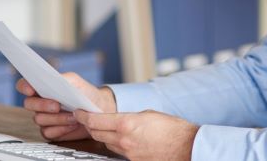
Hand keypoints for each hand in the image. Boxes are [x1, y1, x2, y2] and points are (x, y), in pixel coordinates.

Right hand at [16, 72, 116, 140]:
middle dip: (42, 105)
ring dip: (57, 118)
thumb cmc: (86, 93)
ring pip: (39, 119)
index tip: (31, 89)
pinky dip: (61, 129)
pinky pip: (47, 132)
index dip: (24, 86)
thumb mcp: (76, 81)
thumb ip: (62, 78)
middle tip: (57, 106)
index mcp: (43, 87)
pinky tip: (72, 125)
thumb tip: (50, 78)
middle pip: (28, 104)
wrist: (99, 111)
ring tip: (73, 116)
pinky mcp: (50, 131)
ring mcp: (44, 118)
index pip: (24, 85)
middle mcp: (40, 102)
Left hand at [75, 109, 198, 160]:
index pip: (96, 120)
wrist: (187, 147)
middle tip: (87, 119)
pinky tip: (124, 140)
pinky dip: (118, 145)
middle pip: (98, 133)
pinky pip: (120, 152)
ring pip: (108, 143)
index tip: (79, 112)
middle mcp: (124, 140)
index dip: (84, 116)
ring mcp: (128, 154)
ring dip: (104, 135)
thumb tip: (121, 119)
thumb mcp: (149, 114)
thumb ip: (131, 116)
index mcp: (127, 124)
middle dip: (90, 125)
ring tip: (107, 128)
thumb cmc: (173, 129)